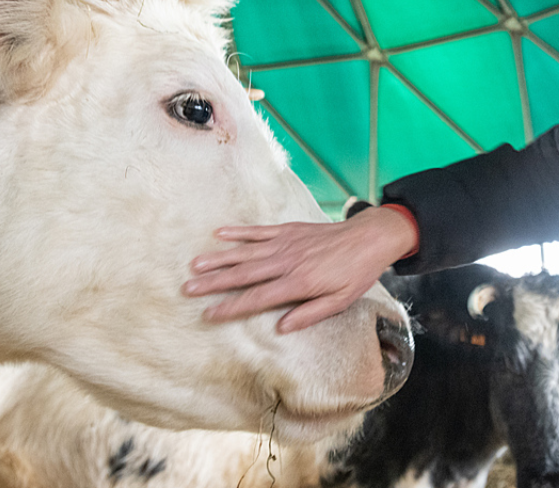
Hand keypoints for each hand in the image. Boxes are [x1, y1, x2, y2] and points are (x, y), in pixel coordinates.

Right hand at [182, 206, 416, 332]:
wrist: (370, 238)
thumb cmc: (356, 273)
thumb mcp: (340, 301)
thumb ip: (309, 314)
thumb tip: (281, 328)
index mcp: (299, 283)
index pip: (258, 298)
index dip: (231, 307)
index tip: (209, 314)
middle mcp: (288, 262)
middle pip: (244, 274)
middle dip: (214, 283)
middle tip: (188, 289)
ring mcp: (286, 243)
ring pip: (246, 252)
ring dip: (219, 258)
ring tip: (195, 265)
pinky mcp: (289, 230)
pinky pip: (260, 231)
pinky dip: (239, 233)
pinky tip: (220, 234)